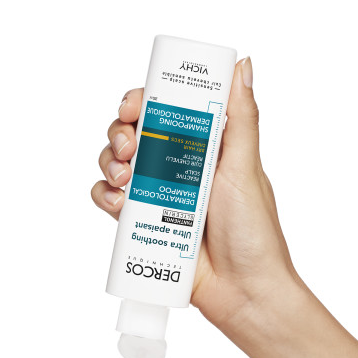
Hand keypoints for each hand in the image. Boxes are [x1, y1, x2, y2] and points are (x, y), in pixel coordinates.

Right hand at [93, 57, 302, 330]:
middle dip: (120, 134)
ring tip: (124, 179)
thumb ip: (241, 119)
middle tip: (128, 149)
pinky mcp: (142, 225)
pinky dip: (105, 197)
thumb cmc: (253, 233)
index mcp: (202, 149)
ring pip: (115, 165)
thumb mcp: (245, 169)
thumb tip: (242, 65)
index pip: (163, 111)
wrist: (242, 291)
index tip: (133, 106)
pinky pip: (109, 202)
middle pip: (132, 135)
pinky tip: (118, 204)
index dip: (141, 102)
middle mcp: (176, 168)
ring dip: (109, 163)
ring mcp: (157, 196)